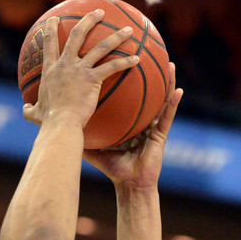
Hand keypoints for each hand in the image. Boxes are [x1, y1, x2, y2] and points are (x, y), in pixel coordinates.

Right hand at [23, 12, 139, 133]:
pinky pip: (112, 66)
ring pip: (101, 46)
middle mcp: (65, 64)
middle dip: (89, 20)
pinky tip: (137, 58)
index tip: (55, 18)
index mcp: (51, 70)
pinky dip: (125, 61)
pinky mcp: (93, 79)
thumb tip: (25, 110)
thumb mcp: (34, 114)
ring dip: (116, 36)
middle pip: (77, 34)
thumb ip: (30, 109)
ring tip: (128, 29)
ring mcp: (80, 70)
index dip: (51, 29)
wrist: (60, 124)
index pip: (50, 43)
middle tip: (99, 12)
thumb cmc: (48, 121)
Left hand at [83, 62, 182, 189]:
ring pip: (160, 99)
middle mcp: (141, 119)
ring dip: (167, 82)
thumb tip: (62, 126)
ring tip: (170, 64)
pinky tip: (179, 90)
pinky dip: (173, 103)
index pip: (125, 97)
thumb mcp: (94, 150)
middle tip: (145, 54)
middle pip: (144, 93)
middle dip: (146, 74)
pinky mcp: (161, 134)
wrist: (129, 185)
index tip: (118, 62)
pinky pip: (167, 116)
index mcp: (127, 120)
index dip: (122, 80)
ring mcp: (152, 126)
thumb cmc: (113, 169)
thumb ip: (81, 136)